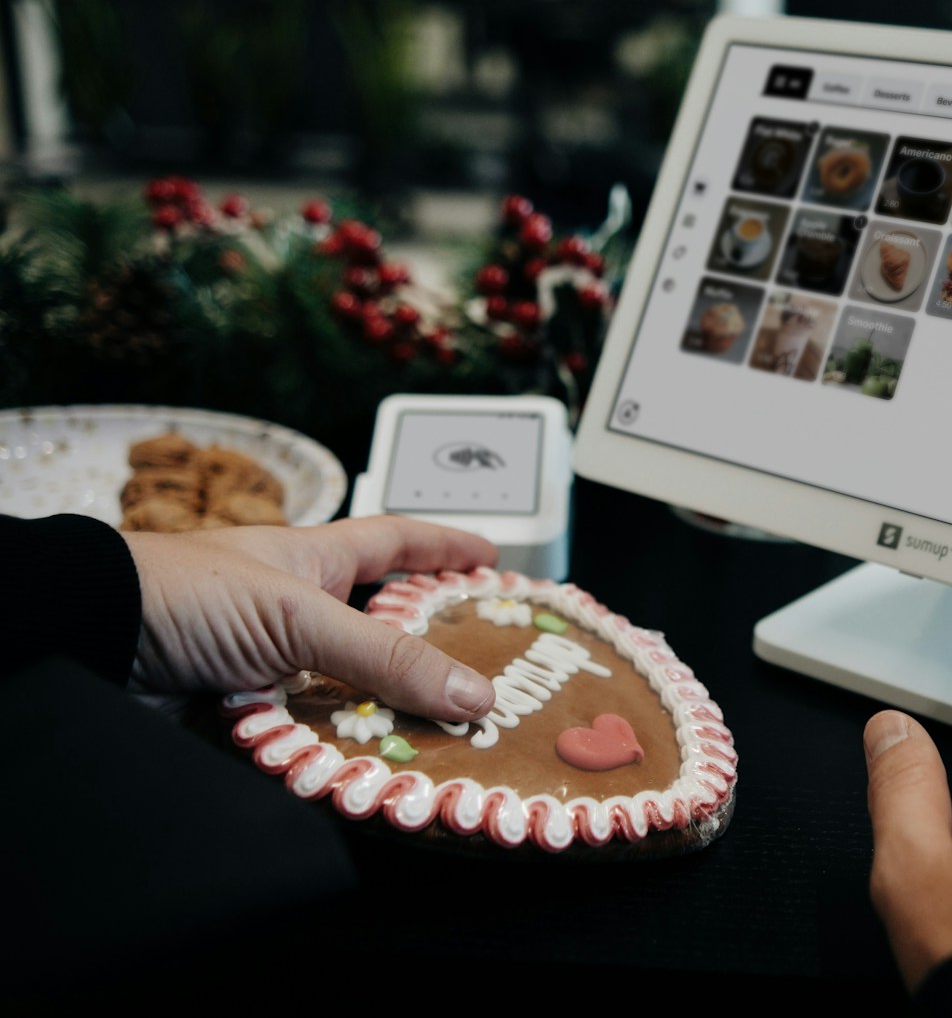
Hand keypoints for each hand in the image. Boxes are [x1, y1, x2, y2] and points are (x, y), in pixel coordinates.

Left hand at [123, 515, 497, 722]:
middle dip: (434, 655)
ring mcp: (273, 671)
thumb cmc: (184, 595)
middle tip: (495, 677)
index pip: (394, 544)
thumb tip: (476, 693)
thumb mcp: (299, 614)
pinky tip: (382, 774)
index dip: (445, 546)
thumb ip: (387, 656)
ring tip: (455, 743)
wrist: (90, 643)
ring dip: (394, 720)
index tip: (494, 558)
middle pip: (382, 635)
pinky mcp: (250, 722)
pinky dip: (344, 757)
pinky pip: (314, 743)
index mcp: (312, 563)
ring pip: (353, 698)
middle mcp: (296, 616)